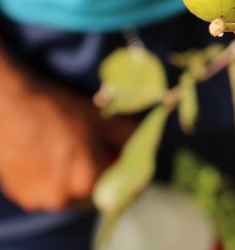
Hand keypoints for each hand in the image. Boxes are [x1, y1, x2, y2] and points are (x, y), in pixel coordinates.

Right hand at [0, 68, 134, 210]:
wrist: (11, 105)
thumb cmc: (59, 110)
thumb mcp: (103, 121)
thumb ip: (131, 138)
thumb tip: (151, 147)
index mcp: (87, 182)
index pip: (122, 190)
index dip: (132, 176)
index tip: (132, 164)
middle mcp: (63, 198)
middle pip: (97, 194)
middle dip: (104, 175)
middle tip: (102, 153)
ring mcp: (40, 199)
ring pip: (72, 194)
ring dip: (79, 178)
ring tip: (74, 151)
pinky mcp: (22, 194)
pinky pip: (50, 191)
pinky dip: (56, 179)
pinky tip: (53, 156)